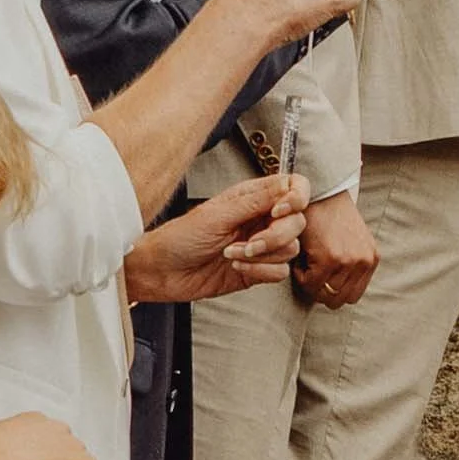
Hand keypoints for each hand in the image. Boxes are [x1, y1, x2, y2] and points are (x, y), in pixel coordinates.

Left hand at [127, 174, 309, 302]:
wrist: (162, 271)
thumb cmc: (179, 238)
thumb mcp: (218, 214)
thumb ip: (257, 201)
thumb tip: (286, 187)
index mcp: (252, 198)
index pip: (293, 188)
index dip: (296, 198)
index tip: (279, 211)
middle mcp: (260, 219)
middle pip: (297, 222)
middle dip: (275, 235)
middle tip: (250, 241)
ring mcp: (261, 246)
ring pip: (290, 249)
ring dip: (263, 255)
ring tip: (233, 253)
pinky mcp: (258, 269)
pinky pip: (280, 272)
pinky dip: (260, 271)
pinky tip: (236, 265)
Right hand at [296, 190, 378, 309]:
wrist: (320, 191)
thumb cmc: (329, 216)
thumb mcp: (350, 242)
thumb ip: (350, 266)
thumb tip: (333, 294)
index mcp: (371, 260)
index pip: (351, 295)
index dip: (332, 290)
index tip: (320, 276)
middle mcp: (364, 262)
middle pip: (339, 299)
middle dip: (320, 290)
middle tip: (309, 272)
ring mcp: (349, 261)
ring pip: (324, 294)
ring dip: (310, 283)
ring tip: (305, 263)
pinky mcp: (331, 258)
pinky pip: (310, 283)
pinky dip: (300, 275)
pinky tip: (300, 258)